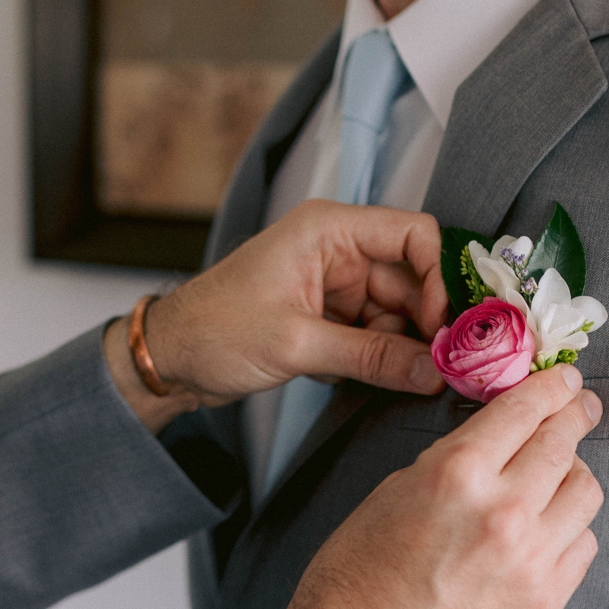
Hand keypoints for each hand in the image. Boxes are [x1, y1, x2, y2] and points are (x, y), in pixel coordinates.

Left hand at [103, 201, 447, 431]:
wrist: (170, 359)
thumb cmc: (214, 330)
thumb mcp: (297, 343)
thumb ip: (372, 356)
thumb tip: (433, 371)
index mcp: (329, 230)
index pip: (413, 233)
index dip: (436, 278)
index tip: (439, 326)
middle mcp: (337, 250)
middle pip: (411, 281)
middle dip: (423, 326)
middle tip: (436, 368)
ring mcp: (334, 285)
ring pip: (396, 314)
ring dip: (398, 348)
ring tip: (388, 378)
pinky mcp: (328, 317)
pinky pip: (374, 335)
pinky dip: (375, 358)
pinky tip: (350, 376)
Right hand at [282, 366, 604, 608]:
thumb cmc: (359, 574)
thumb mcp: (394, 492)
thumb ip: (454, 464)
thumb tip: (498, 446)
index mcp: (456, 473)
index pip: (523, 410)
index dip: (550, 387)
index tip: (564, 380)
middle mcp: (503, 509)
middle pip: (563, 443)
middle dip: (574, 415)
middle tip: (579, 407)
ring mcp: (530, 557)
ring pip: (584, 491)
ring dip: (572, 473)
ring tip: (557, 475)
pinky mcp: (544, 600)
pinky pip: (582, 544)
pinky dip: (570, 528)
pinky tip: (549, 528)